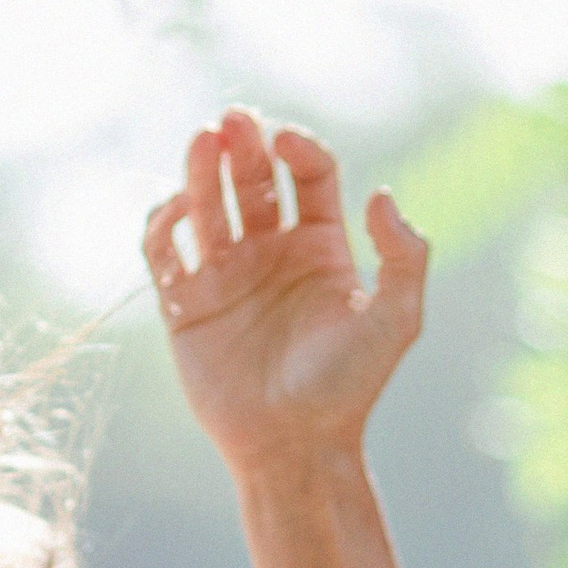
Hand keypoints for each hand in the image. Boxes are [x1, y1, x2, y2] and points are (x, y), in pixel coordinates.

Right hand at [143, 107, 428, 485]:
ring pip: (207, 203)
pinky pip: (165, 251)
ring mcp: (227, 274)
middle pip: (253, 178)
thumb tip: (383, 194)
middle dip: (243, 145)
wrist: (293, 447)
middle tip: (232, 120)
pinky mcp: (186, 305)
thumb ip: (404, 257)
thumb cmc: (348, 388)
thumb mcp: (396, 322)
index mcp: (323, 247)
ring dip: (202, 169)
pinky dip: (164, 223)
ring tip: (202, 141)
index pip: (307, 175)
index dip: (296, 149)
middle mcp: (273, 252)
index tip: (284, 141)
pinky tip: (177, 210)